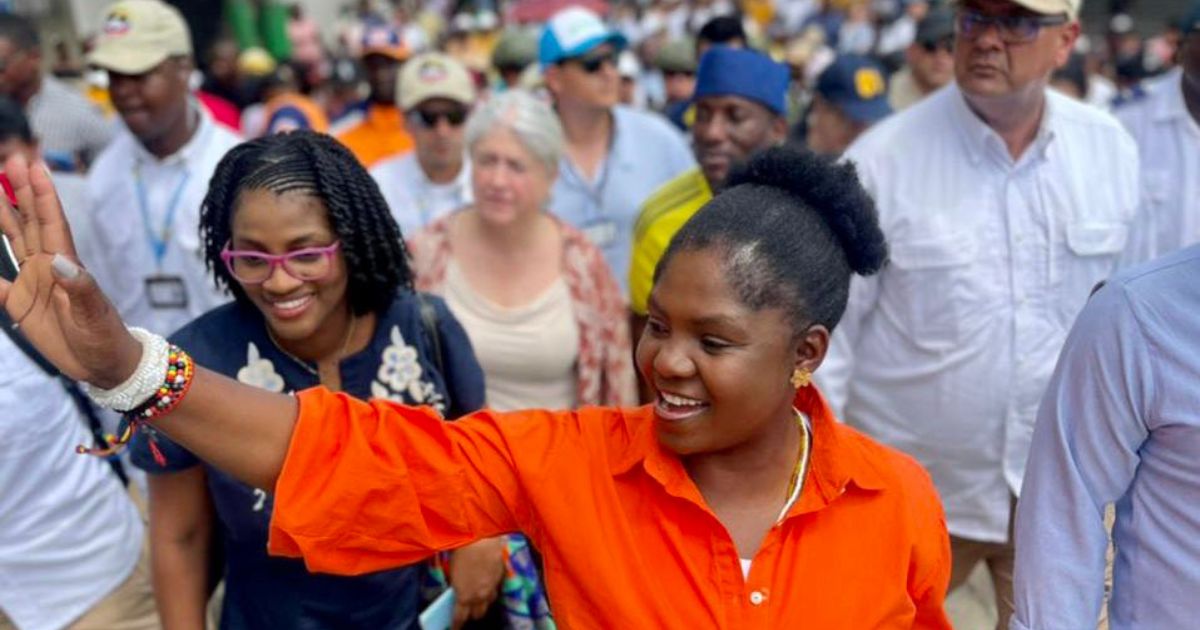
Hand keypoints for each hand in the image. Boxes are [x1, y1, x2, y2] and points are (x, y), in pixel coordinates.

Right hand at [0, 155, 139, 387]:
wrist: (104, 365)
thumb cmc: (106, 338)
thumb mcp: (94, 314)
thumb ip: (79, 288)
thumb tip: (58, 261)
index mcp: (66, 265)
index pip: (51, 222)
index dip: (42, 194)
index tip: (34, 166)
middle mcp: (47, 266)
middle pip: (29, 221)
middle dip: (19, 192)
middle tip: (10, 159)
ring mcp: (33, 282)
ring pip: (12, 240)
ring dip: (1, 215)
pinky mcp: (20, 304)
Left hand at [449, 537, 506, 628]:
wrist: (482, 538)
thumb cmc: (462, 552)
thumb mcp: (453, 572)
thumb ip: (457, 586)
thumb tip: (458, 592)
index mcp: (464, 597)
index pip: (460, 618)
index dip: (457, 624)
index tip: (455, 626)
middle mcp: (480, 596)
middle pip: (478, 614)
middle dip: (472, 612)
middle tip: (466, 608)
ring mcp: (492, 588)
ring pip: (489, 602)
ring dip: (483, 601)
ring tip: (477, 594)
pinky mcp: (501, 578)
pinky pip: (496, 589)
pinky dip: (491, 588)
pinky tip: (486, 581)